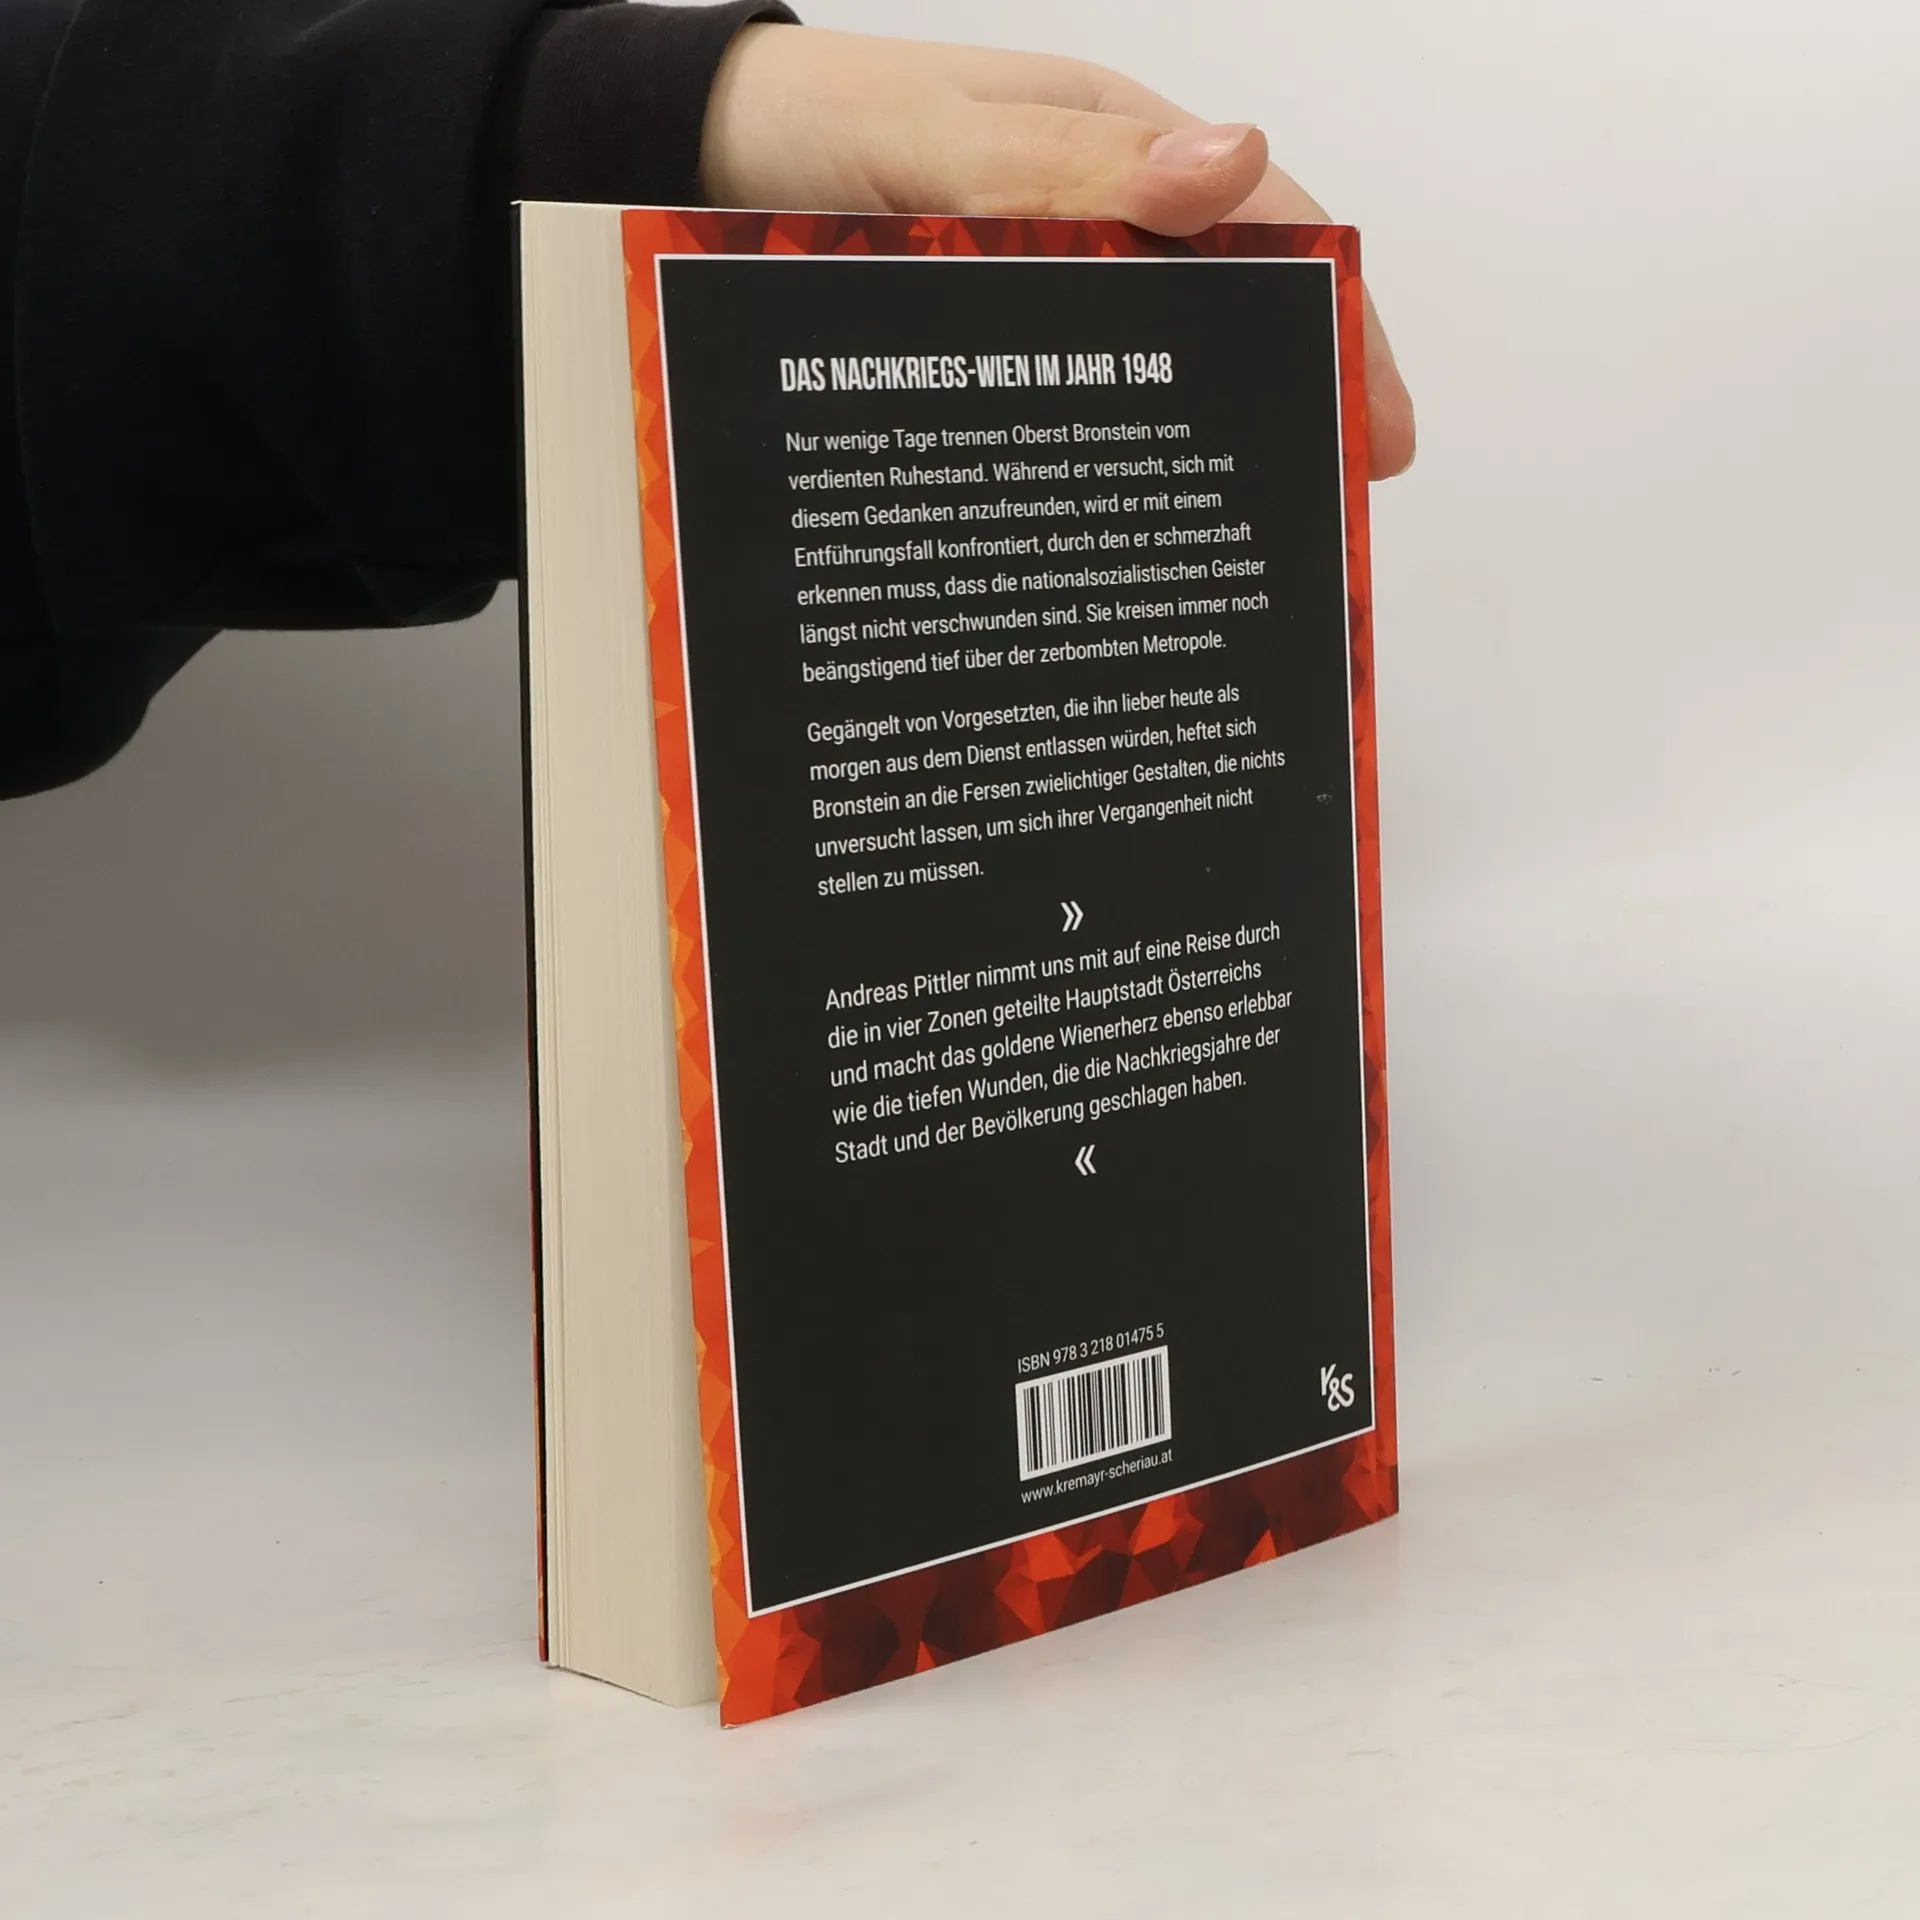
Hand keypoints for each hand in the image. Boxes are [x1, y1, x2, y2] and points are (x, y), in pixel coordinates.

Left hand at [702, 26, 1414, 478]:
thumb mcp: (939, 137)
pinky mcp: (985, 335)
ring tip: (1240, 534)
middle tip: (1328, 506)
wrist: (697, 149)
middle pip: (1226, 307)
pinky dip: (1107, 445)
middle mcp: (1095, 214)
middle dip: (1290, 396)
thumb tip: (1231, 168)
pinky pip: (1069, 390)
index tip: (1376, 427)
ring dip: (1202, 434)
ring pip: (1152, 360)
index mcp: (1116, 145)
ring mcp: (1043, 279)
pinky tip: (1116, 512)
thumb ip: (1064, 164)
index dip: (1339, 323)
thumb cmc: (817, 122)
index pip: (1268, 228)